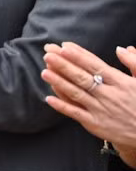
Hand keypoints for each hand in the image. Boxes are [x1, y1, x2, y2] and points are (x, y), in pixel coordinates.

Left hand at [42, 42, 135, 161]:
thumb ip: (134, 62)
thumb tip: (121, 48)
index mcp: (121, 83)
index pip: (96, 66)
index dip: (79, 56)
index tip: (64, 47)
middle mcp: (109, 95)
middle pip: (82, 77)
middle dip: (64, 65)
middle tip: (48, 54)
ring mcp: (101, 110)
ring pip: (76, 94)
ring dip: (59, 82)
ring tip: (45, 72)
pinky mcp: (96, 124)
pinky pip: (76, 114)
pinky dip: (62, 106)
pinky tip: (48, 98)